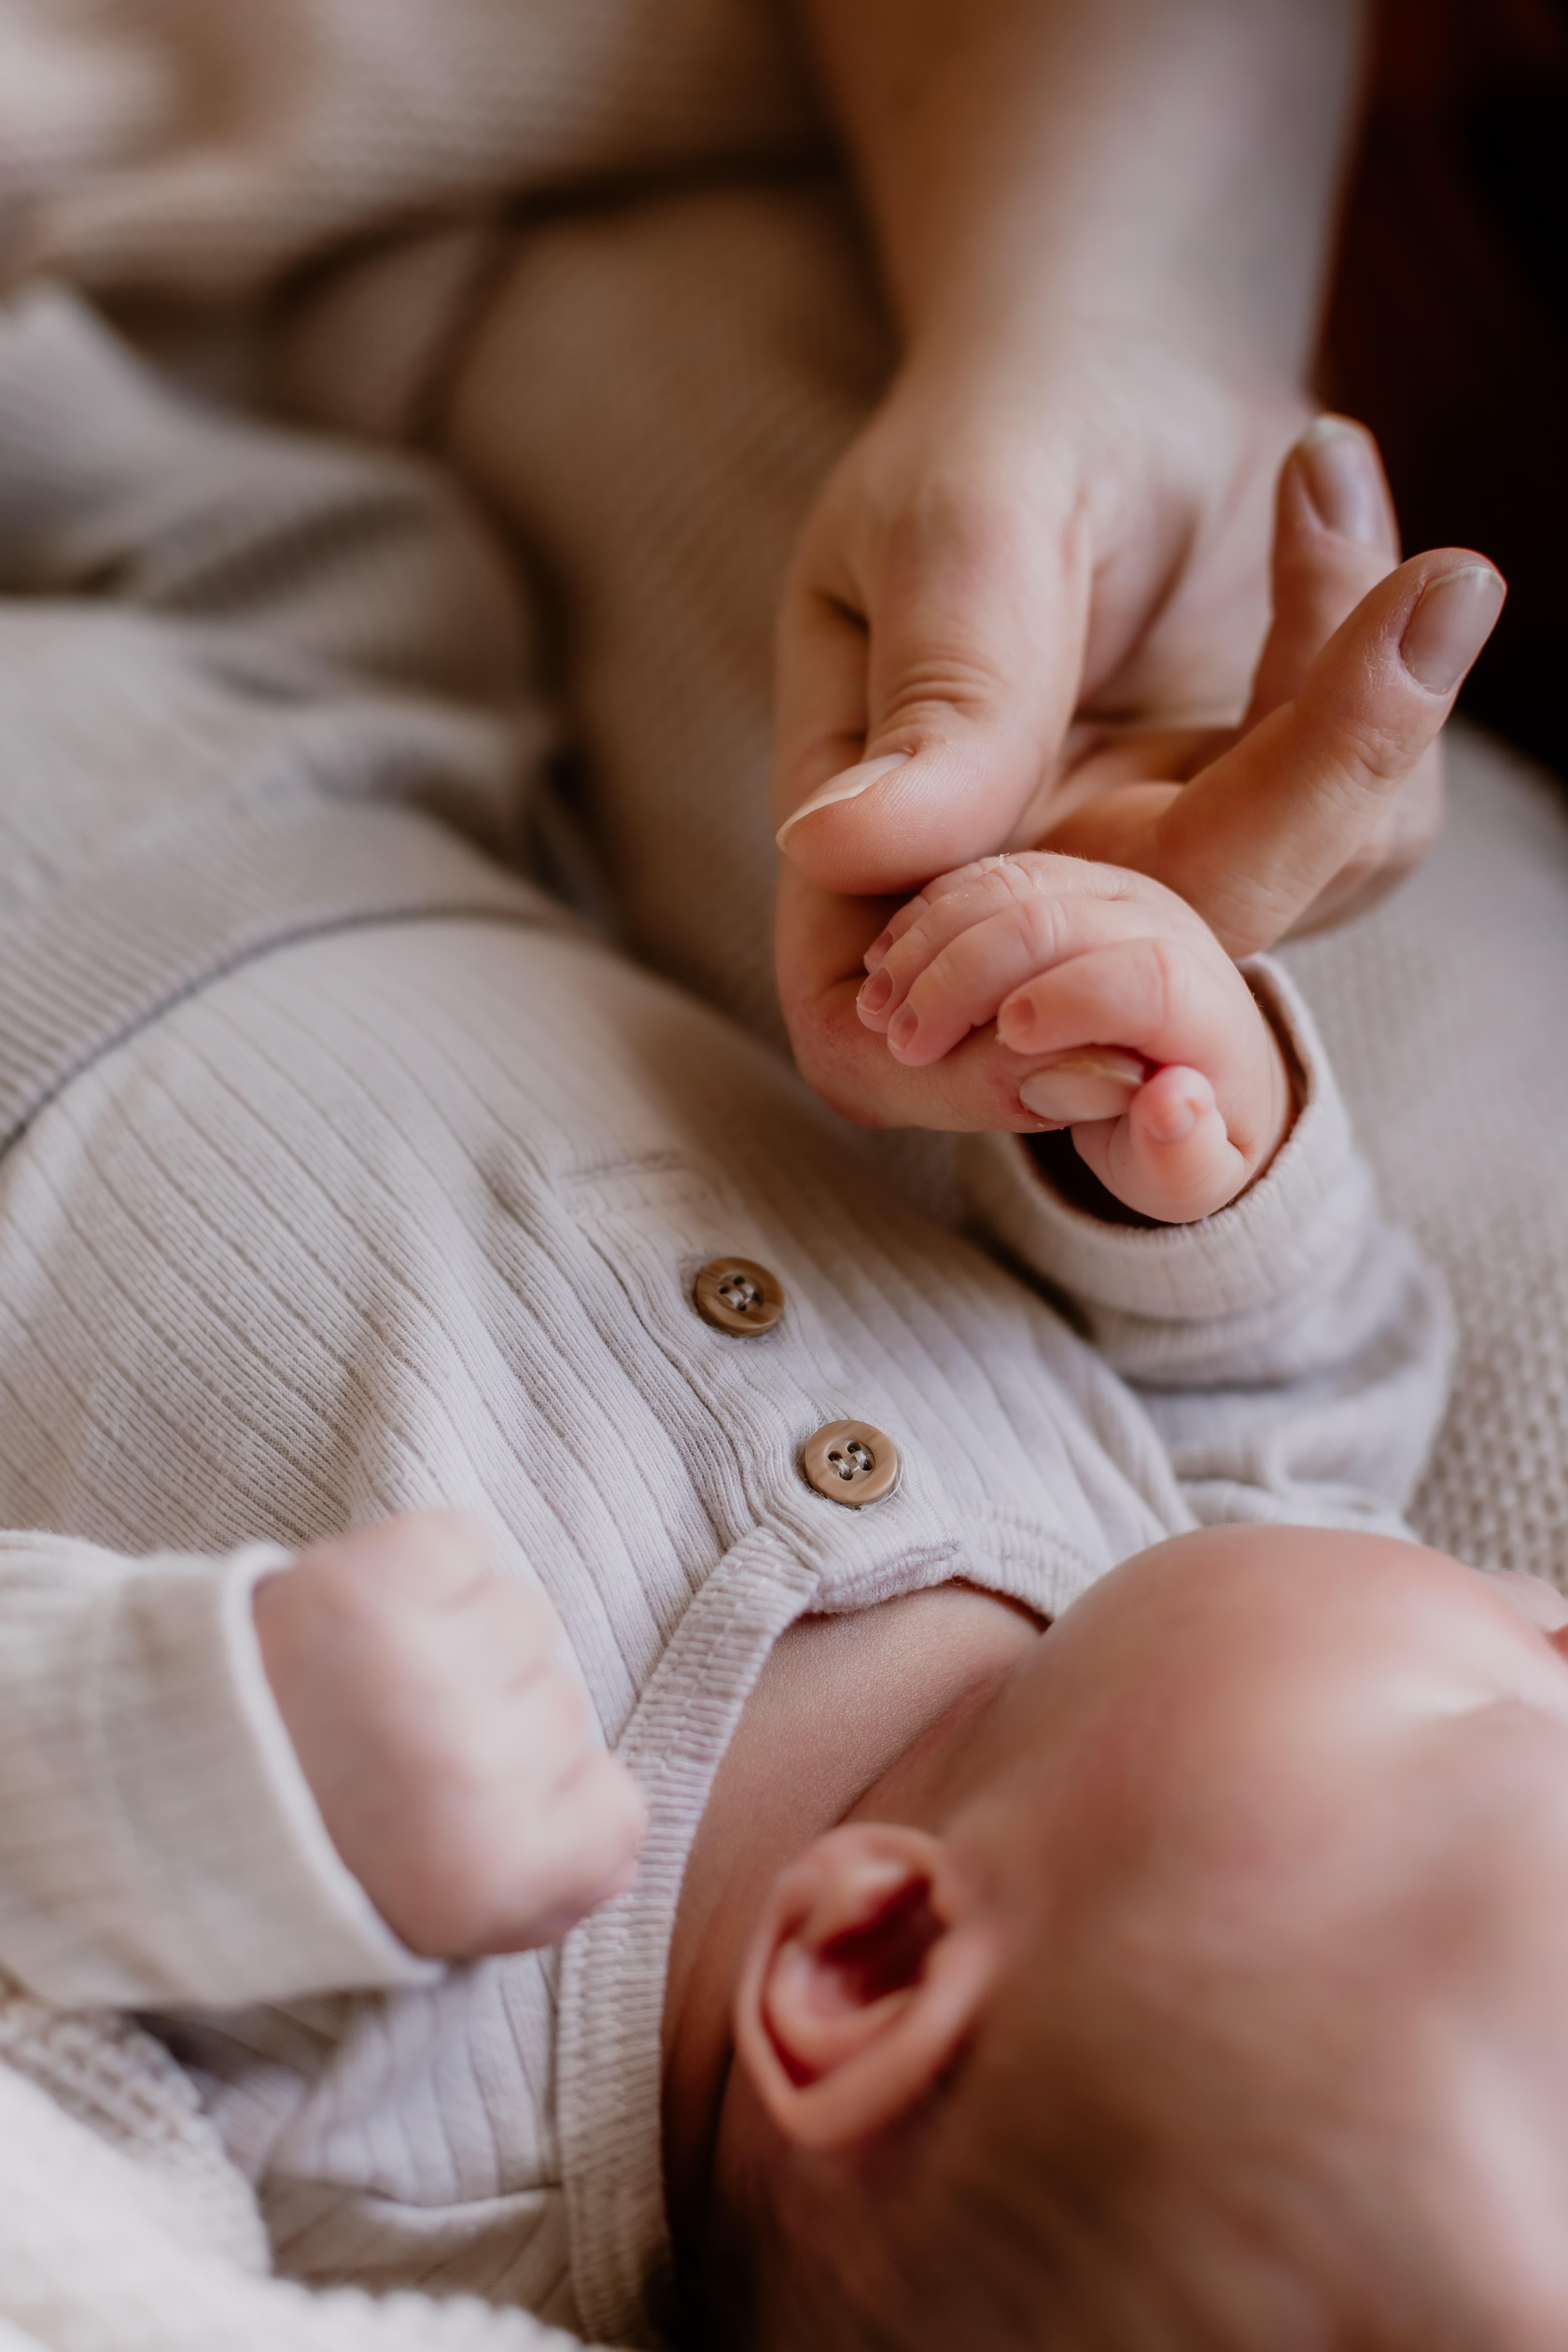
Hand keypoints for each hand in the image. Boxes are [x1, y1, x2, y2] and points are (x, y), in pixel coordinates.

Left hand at [252, 1514, 646, 1959]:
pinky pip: (465, 1544)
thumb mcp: (437, 1918)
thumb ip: (550, 1892)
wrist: (167, 1774)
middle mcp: (467, 1772)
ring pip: (524, 1619)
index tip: (472, 1811)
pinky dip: (431, 1565)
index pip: (616, 1810)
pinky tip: (377, 1618)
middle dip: (498, 1718)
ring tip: (381, 1678)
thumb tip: (624, 1850)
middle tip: (405, 1745)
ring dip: (462, 1636)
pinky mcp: (376, 1576)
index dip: (552, 1805)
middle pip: (567, 1708)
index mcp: (490, 1875)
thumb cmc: (316, 1841)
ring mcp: (421, 1666)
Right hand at [776, 421, 1503, 1133]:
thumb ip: (939, 698)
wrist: (1126, 364)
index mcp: (873, 847)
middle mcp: (1013, 889)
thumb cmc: (1005, 429)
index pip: (868, 1036)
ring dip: (1353, 696)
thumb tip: (841, 847)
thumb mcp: (958, 531)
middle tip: (1425, 583)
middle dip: (1306, 786)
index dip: (967, 1071)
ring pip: (1291, 896)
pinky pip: (1371, 825)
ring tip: (1317, 483)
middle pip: (1140, 984)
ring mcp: (1154, 871)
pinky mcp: (1276, 832)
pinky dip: (1377, 666)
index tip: (1132, 949)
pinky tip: (1322, 511)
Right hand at [857, 851, 1290, 1221]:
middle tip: (905, 1047)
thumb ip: (1182, 1156)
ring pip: (1008, 885)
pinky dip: (923, 916)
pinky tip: (879, 967)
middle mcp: (1160, 929)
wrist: (1183, 1079)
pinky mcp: (1055, 880)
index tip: (1009, 1036)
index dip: (1077, 1001)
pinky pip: (982, 875)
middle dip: (967, 978)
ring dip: (928, 944)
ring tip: (877, 1015)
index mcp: (1205, 1009)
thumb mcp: (1188, 1177)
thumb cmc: (1174, 1141)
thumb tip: (1171, 1104)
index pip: (1152, 979)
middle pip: (1059, 919)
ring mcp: (1102, 894)